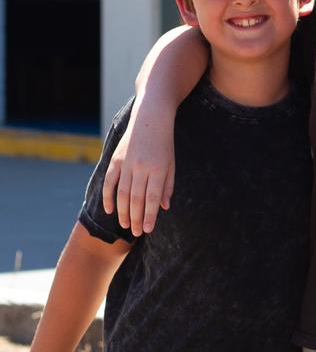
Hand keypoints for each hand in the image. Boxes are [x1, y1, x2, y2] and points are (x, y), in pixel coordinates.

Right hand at [101, 101, 174, 235]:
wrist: (151, 119)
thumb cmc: (164, 144)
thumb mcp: (171, 164)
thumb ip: (167, 186)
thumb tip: (163, 208)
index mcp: (158, 169)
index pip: (152, 198)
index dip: (149, 216)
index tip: (148, 229)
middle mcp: (141, 167)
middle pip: (136, 199)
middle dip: (136, 218)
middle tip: (137, 232)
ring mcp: (126, 163)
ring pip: (122, 193)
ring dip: (122, 212)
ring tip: (125, 225)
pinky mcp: (115, 159)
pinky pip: (109, 182)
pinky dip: (108, 197)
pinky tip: (109, 210)